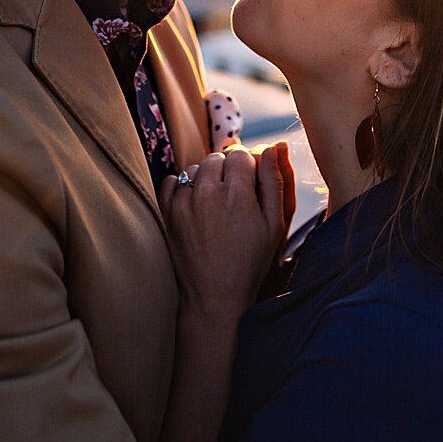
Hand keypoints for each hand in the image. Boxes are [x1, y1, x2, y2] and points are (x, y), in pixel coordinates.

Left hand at [160, 143, 290, 321]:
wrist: (216, 295)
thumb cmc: (251, 262)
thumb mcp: (274, 224)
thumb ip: (274, 181)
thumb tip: (274, 146)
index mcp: (238, 192)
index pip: (241, 154)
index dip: (248, 168)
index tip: (251, 187)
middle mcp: (207, 191)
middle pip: (217, 158)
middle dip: (227, 171)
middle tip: (235, 197)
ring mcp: (183, 202)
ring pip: (195, 168)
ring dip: (205, 179)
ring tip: (216, 204)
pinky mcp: (167, 213)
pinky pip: (172, 181)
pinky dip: (182, 187)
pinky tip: (195, 204)